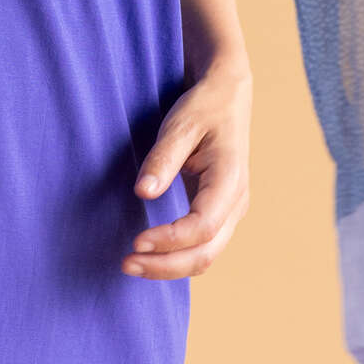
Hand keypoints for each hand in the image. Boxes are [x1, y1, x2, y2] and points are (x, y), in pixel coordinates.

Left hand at [122, 62, 252, 279]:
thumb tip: (143, 192)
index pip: (203, 226)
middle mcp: (236, 202)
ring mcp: (231, 211)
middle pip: (207, 252)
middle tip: (127, 264)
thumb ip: (163, 158)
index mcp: (230, 179)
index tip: (136, 242)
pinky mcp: (220, 212)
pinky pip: (203, 247)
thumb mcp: (180, 124)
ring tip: (133, 264)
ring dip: (170, 267)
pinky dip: (177, 258)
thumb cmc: (204, 107)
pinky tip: (150, 255)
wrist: (227, 96)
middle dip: (166, 266)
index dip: (170, 240)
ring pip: (206, 256)